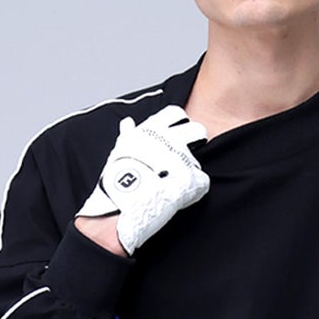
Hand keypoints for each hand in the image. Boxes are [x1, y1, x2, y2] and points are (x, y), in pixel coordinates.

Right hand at [75, 104, 210, 255]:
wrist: (119, 205)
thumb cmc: (116, 179)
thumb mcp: (120, 150)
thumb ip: (128, 135)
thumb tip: (128, 122)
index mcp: (152, 129)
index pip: (175, 113)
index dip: (180, 123)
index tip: (177, 133)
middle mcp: (170, 139)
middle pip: (196, 130)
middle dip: (196, 140)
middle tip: (188, 155)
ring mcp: (182, 158)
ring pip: (200, 158)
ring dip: (193, 168)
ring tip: (180, 181)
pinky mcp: (191, 180)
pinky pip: (202, 182)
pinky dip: (195, 189)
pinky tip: (183, 196)